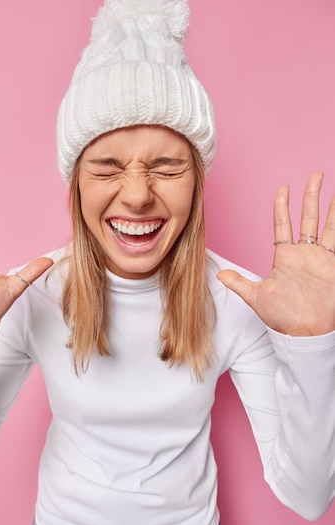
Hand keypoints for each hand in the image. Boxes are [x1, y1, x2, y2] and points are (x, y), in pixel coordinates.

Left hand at [217, 172, 334, 335]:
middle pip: (307, 217)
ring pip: (326, 224)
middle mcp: (303, 254)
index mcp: (284, 257)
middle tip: (315, 174)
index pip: (283, 224)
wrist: (306, 332)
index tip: (283, 188)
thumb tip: (218, 274)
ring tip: (332, 186)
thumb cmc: (283, 317)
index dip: (282, 206)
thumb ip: (239, 284)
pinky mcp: (333, 265)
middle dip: (310, 195)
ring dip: (330, 206)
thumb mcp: (257, 297)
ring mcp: (320, 258)